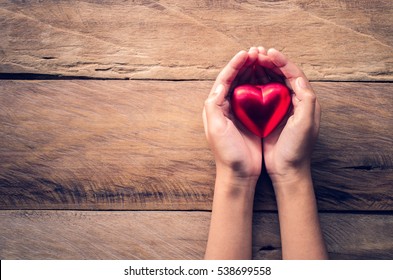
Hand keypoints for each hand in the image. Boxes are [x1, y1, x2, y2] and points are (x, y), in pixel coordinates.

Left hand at [202, 48, 261, 184]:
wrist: (239, 174)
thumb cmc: (227, 154)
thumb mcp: (215, 129)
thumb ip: (213, 106)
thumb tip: (220, 84)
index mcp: (215, 107)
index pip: (224, 80)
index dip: (234, 65)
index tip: (246, 54)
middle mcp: (226, 107)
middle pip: (235, 79)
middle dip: (245, 65)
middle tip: (257, 53)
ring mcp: (239, 113)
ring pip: (246, 85)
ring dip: (253, 72)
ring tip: (263, 60)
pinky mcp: (251, 119)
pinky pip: (256, 97)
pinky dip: (262, 85)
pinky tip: (270, 79)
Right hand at [256, 48, 320, 184]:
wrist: (286, 170)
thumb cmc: (296, 149)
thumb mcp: (304, 125)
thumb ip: (306, 101)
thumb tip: (299, 79)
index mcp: (305, 101)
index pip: (293, 73)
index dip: (281, 61)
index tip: (268, 52)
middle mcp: (295, 101)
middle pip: (282, 74)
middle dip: (269, 62)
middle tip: (256, 52)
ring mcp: (281, 108)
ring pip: (272, 82)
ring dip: (262, 70)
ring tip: (250, 60)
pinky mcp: (270, 116)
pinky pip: (262, 93)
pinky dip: (255, 83)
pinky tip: (247, 79)